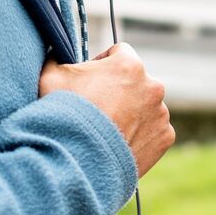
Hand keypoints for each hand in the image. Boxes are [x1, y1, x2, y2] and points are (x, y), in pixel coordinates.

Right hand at [39, 42, 174, 178]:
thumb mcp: (50, 75)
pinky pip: (153, 131)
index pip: (119, 53)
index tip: (90, 80)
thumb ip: (58, 57)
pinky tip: (118, 143)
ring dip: (131, 113)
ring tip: (106, 129)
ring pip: (146, 106)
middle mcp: (153, 85)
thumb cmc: (62, 115)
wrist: (76, 161)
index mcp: (129, 64)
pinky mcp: (165, 137)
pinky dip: (139, 135)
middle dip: (119, 91)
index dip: (102, 64)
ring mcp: (161, 113)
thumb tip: (58, 53)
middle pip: (135, 82)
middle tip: (97, 109)